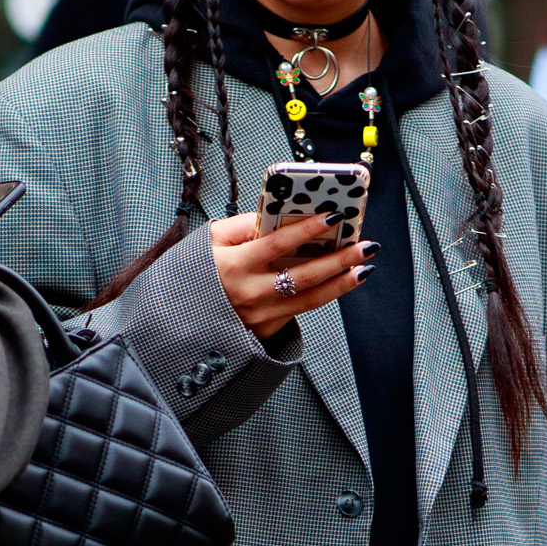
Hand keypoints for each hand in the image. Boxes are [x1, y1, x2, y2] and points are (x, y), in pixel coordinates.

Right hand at [210, 212, 370, 337]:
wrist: (182, 319)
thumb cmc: (197, 274)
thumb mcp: (209, 242)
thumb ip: (241, 226)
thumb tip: (275, 215)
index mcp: (233, 266)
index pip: (277, 244)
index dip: (307, 230)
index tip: (333, 217)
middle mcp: (249, 293)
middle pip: (304, 275)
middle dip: (338, 259)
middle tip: (364, 246)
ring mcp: (260, 316)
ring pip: (310, 299)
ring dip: (341, 283)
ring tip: (363, 268)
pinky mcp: (266, 330)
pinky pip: (300, 310)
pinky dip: (323, 295)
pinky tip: (340, 283)